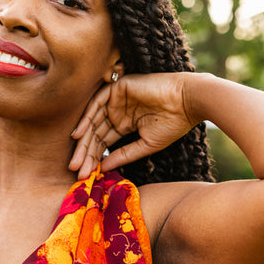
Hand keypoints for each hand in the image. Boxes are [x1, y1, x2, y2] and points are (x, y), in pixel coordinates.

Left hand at [69, 72, 197, 178]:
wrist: (188, 102)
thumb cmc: (173, 124)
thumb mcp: (145, 145)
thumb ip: (124, 155)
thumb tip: (103, 169)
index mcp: (125, 124)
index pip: (104, 142)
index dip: (94, 159)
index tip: (85, 176)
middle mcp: (118, 112)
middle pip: (95, 133)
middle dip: (85, 153)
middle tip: (75, 171)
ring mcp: (117, 99)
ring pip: (93, 121)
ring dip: (83, 141)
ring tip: (75, 160)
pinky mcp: (118, 88)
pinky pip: (97, 103)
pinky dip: (86, 119)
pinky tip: (78, 135)